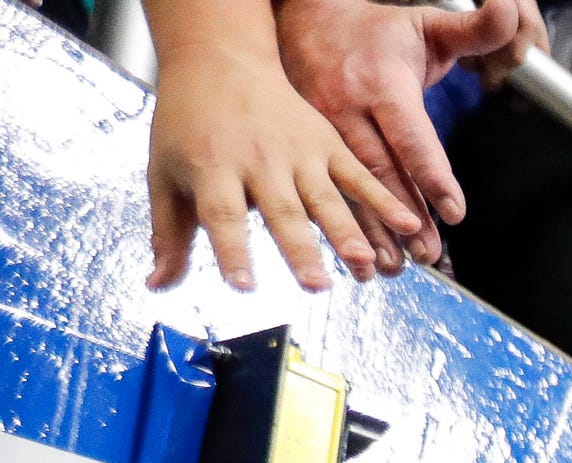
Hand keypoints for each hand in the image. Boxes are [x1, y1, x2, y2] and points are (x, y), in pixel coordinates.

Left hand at [148, 36, 420, 289]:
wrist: (220, 61)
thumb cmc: (187, 125)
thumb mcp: (166, 174)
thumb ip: (168, 235)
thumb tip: (158, 287)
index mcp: (213, 168)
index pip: (222, 216)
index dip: (233, 251)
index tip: (244, 286)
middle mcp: (258, 161)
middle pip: (282, 211)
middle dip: (300, 250)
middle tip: (317, 286)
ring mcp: (298, 153)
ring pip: (325, 199)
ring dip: (346, 233)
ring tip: (364, 263)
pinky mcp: (327, 144)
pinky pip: (359, 177)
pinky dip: (385, 201)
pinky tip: (408, 226)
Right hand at [277, 0, 533, 270]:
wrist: (306, 17)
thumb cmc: (378, 30)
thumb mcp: (428, 22)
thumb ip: (476, 28)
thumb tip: (510, 9)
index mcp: (381, 81)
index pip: (411, 134)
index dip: (432, 174)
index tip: (454, 209)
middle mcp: (346, 105)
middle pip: (381, 169)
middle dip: (406, 215)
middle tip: (429, 252)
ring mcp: (321, 125)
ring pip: (352, 184)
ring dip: (375, 228)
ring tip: (398, 264)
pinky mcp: (307, 141)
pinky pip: (329, 185)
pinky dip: (348, 221)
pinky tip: (365, 252)